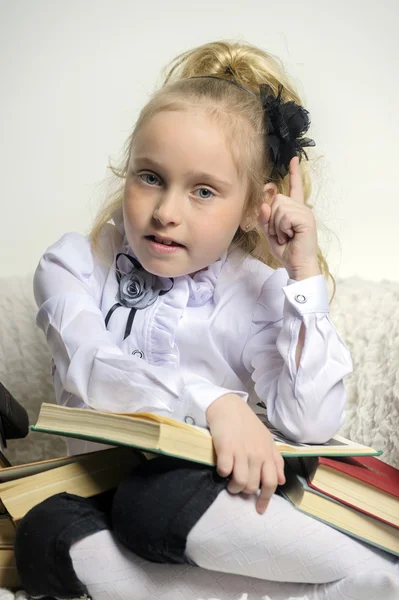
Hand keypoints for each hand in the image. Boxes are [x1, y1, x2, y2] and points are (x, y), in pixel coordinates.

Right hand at [206, 393, 284, 513]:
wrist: (229, 406)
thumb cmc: (247, 424)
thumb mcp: (266, 440)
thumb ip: (275, 460)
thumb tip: (282, 480)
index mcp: (267, 453)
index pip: (272, 482)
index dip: (266, 499)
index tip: (260, 509)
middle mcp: (256, 454)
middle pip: (253, 485)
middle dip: (245, 493)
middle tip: (239, 489)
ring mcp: (241, 451)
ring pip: (239, 482)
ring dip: (233, 487)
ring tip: (230, 483)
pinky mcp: (225, 448)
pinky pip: (224, 470)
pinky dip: (222, 474)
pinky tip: (222, 469)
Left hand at [258, 157, 320, 279]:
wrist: (298, 265)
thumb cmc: (286, 250)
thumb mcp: (269, 233)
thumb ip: (264, 218)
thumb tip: (264, 204)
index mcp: (295, 210)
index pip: (294, 188)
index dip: (293, 173)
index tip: (294, 158)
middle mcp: (302, 208)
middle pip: (277, 199)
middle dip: (271, 219)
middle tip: (281, 234)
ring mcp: (305, 212)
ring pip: (279, 207)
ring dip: (276, 225)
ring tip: (286, 236)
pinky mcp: (305, 219)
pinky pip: (284, 216)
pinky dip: (282, 228)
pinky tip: (290, 236)